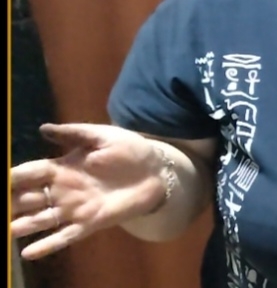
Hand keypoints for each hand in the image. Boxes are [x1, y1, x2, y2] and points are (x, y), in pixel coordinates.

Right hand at [11, 123, 166, 259]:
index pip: (30, 173)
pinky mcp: (90, 223)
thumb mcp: (103, 136)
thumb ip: (74, 133)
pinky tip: (29, 253)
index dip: (13, 177)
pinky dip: (48, 245)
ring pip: (41, 219)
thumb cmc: (130, 150)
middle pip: (28, 198)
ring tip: (7, 229)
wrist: (157, 171)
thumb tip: (43, 129)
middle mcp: (63, 190)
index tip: (2, 180)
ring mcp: (75, 208)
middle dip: (10, 202)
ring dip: (22, 225)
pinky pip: (65, 236)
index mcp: (63, 167)